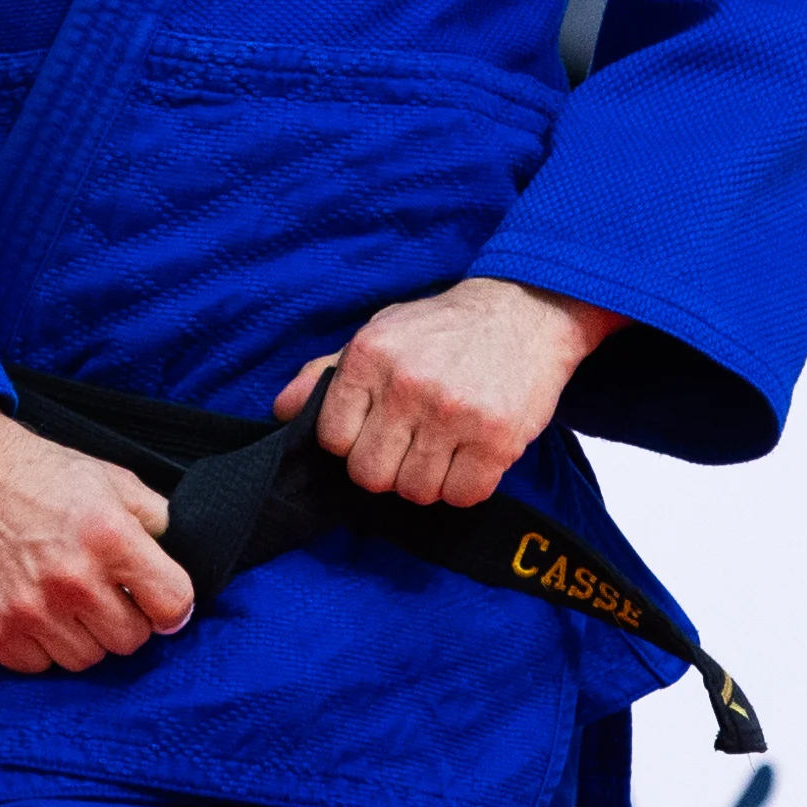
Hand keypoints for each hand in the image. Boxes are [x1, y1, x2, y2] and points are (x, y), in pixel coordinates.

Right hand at [0, 396, 194, 673]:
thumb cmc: (35, 472)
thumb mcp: (108, 477)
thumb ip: (152, 516)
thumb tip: (179, 556)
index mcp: (109, 537)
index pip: (173, 604)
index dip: (172, 607)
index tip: (159, 604)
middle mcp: (72, 579)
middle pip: (130, 641)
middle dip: (124, 620)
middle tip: (103, 596)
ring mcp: (28, 610)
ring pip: (85, 660)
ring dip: (82, 636)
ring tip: (65, 602)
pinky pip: (37, 666)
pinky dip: (40, 647)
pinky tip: (32, 612)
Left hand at [272, 278, 618, 507]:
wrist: (524, 312)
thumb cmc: (443, 329)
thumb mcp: (379, 334)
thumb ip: (327, 373)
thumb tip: (282, 410)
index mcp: (370, 356)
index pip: (333, 440)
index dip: (352, 444)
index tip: (375, 431)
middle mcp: (408, 384)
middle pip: (371, 474)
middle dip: (387, 469)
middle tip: (410, 446)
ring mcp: (454, 413)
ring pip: (416, 492)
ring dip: (428, 480)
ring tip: (442, 447)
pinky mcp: (497, 438)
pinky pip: (463, 495)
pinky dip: (465, 486)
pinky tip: (470, 456)